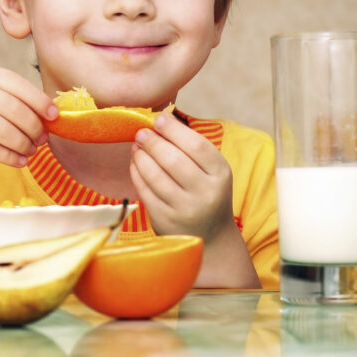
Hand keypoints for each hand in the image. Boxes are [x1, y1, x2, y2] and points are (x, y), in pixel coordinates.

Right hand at [0, 65, 57, 166]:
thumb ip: (1, 94)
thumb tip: (42, 112)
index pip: (18, 85)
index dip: (40, 101)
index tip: (54, 116)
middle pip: (16, 109)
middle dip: (35, 127)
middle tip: (42, 139)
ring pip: (6, 130)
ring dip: (24, 144)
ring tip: (31, 152)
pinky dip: (10, 157)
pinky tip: (19, 161)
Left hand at [129, 113, 234, 241]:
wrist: (211, 236)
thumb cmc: (207, 192)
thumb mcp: (212, 171)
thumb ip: (191, 148)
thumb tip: (161, 120)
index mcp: (221, 174)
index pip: (196, 145)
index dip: (174, 130)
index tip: (159, 119)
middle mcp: (205, 193)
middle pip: (173, 160)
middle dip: (153, 142)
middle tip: (141, 132)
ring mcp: (184, 209)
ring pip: (155, 175)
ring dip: (141, 156)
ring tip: (136, 145)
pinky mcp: (165, 220)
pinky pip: (144, 191)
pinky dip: (136, 172)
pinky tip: (135, 162)